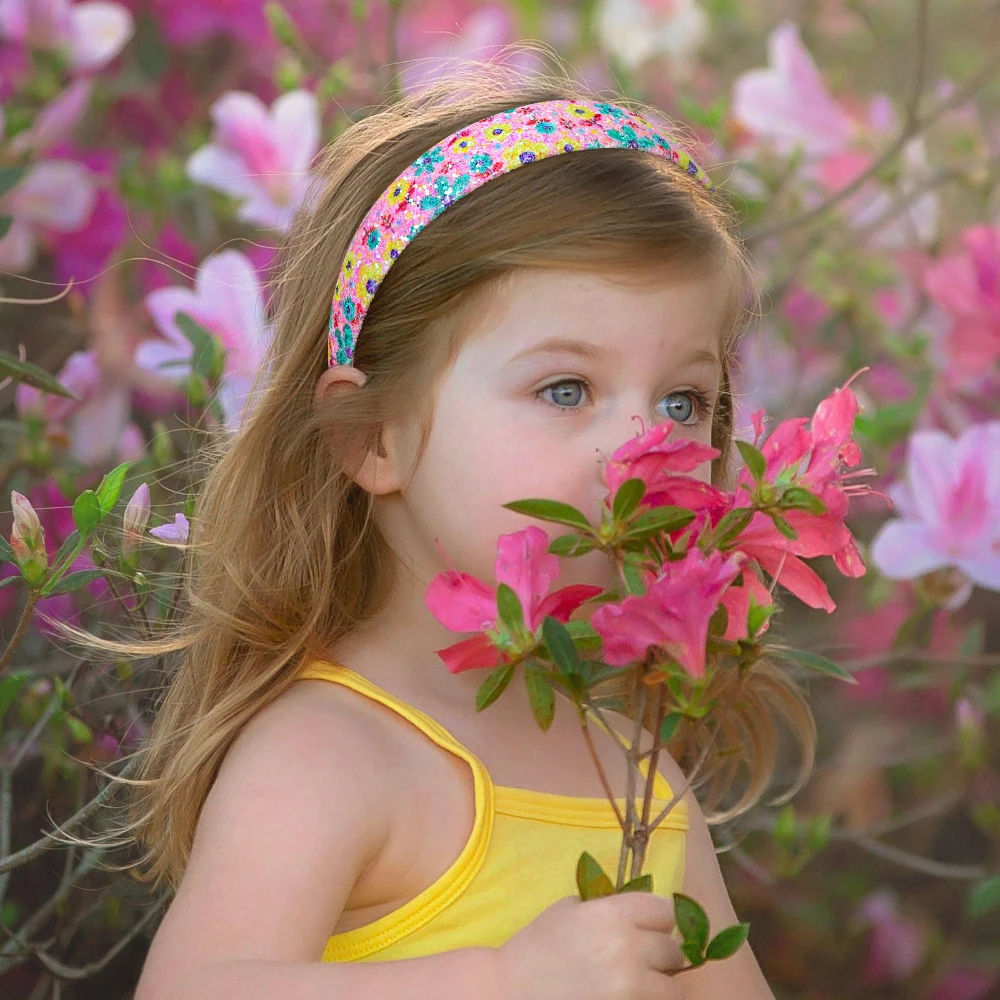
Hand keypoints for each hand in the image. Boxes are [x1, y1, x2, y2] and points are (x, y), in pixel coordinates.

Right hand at [496, 892, 686, 999]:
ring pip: (672, 988)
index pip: (664, 911)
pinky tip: (630, 996)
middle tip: (645, 958)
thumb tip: (632, 914)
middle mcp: (628, 948)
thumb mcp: (568, 910)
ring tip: (642, 982)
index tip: (650, 926)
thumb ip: (604, 907)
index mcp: (612, 915)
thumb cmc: (536, 946)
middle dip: (661, 953)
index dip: (658, 918)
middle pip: (673, 950)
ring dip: (660, 984)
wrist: (511, 990)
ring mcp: (629, 986)